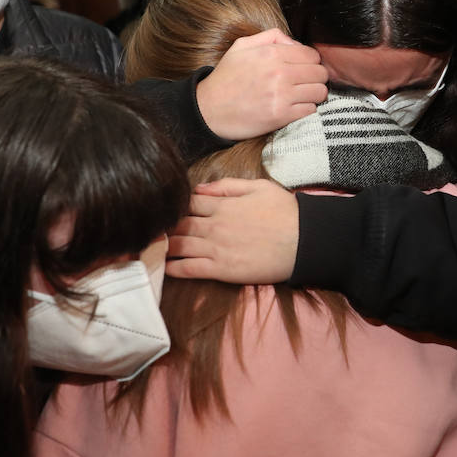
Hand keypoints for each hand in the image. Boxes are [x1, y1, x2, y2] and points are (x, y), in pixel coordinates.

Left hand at [167, 178, 297, 282]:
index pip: (187, 203)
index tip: (168, 209)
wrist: (304, 241)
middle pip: (178, 224)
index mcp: (222, 205)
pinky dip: (173, 268)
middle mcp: (214, 226)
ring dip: (164, 246)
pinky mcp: (221, 270)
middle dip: (165, 226)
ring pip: (179, 245)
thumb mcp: (259, 187)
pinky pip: (189, 269)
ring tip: (152, 247)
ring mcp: (216, 248)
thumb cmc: (286, 212)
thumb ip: (227, 186)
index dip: (175, 205)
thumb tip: (201, 188)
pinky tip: (163, 267)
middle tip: (154, 229)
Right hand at [195, 29, 326, 139]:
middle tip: (305, 82)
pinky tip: (294, 107)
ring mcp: (282, 95)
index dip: (311, 61)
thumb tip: (294, 42)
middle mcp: (280, 73)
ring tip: (302, 95)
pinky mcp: (281, 116)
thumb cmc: (226, 78)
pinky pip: (310, 110)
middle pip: (320, 73)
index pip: (311, 54)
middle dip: (316, 77)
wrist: (208, 109)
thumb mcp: (241, 46)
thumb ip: (270, 37)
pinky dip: (306, 109)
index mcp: (272, 53)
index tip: (304, 68)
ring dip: (313, 93)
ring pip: (319, 92)